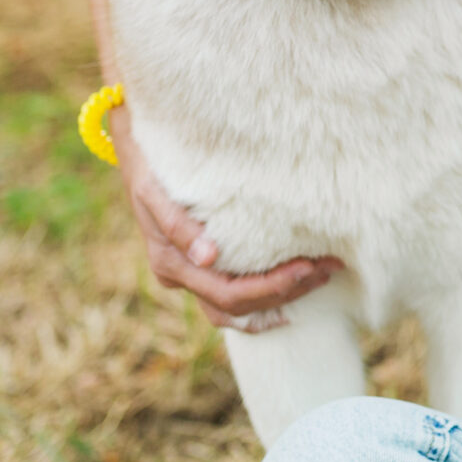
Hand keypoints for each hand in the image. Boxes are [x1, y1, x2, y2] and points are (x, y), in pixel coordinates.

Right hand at [112, 104, 342, 330]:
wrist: (134, 151)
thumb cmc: (149, 168)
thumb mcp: (154, 190)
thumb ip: (177, 224)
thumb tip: (208, 257)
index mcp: (171, 263)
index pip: (229, 293)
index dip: (272, 288)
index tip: (309, 266)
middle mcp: (180, 277)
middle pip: (239, 305)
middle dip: (287, 291)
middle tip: (328, 268)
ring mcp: (189, 276)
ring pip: (237, 310)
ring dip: (281, 300)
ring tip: (321, 277)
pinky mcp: (198, 268)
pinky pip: (230, 300)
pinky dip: (262, 305)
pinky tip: (292, 299)